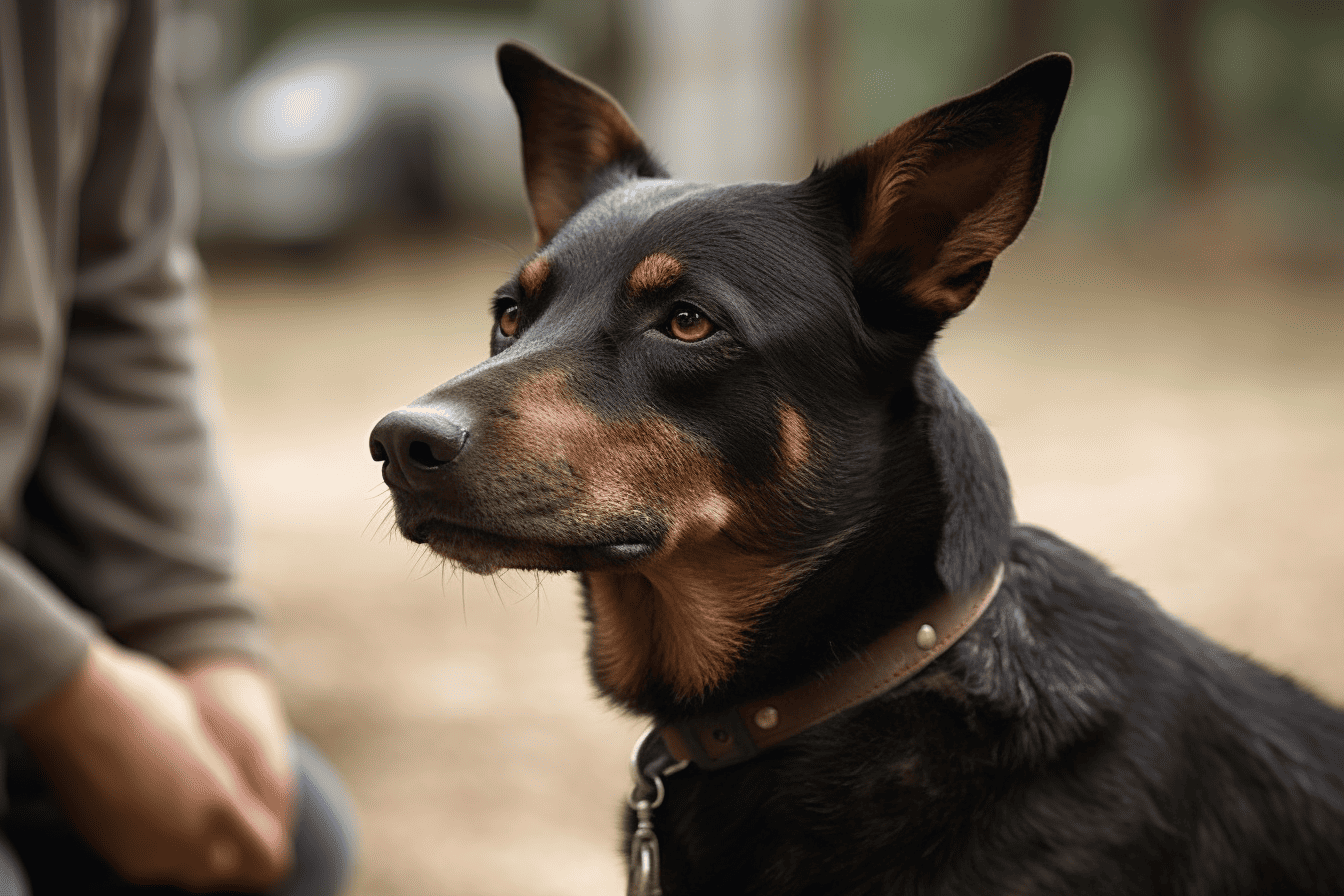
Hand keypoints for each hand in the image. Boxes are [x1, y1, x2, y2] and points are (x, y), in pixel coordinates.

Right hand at [14, 639, 290, 890]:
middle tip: (225, 824)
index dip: (267, 844)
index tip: (259, 826)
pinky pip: (150, 863)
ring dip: (193, 853)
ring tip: (187, 815)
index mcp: (219, 802)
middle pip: (225, 869)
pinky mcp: (110, 850)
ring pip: (185, 871)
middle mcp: (186, 838)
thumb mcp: (202, 733)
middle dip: (230, 853)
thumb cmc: (146, 702)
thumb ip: (218, 777)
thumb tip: (226, 793)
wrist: (72, 706)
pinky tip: (153, 814)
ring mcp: (145, 849)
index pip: (266, 855)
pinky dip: (159, 848)